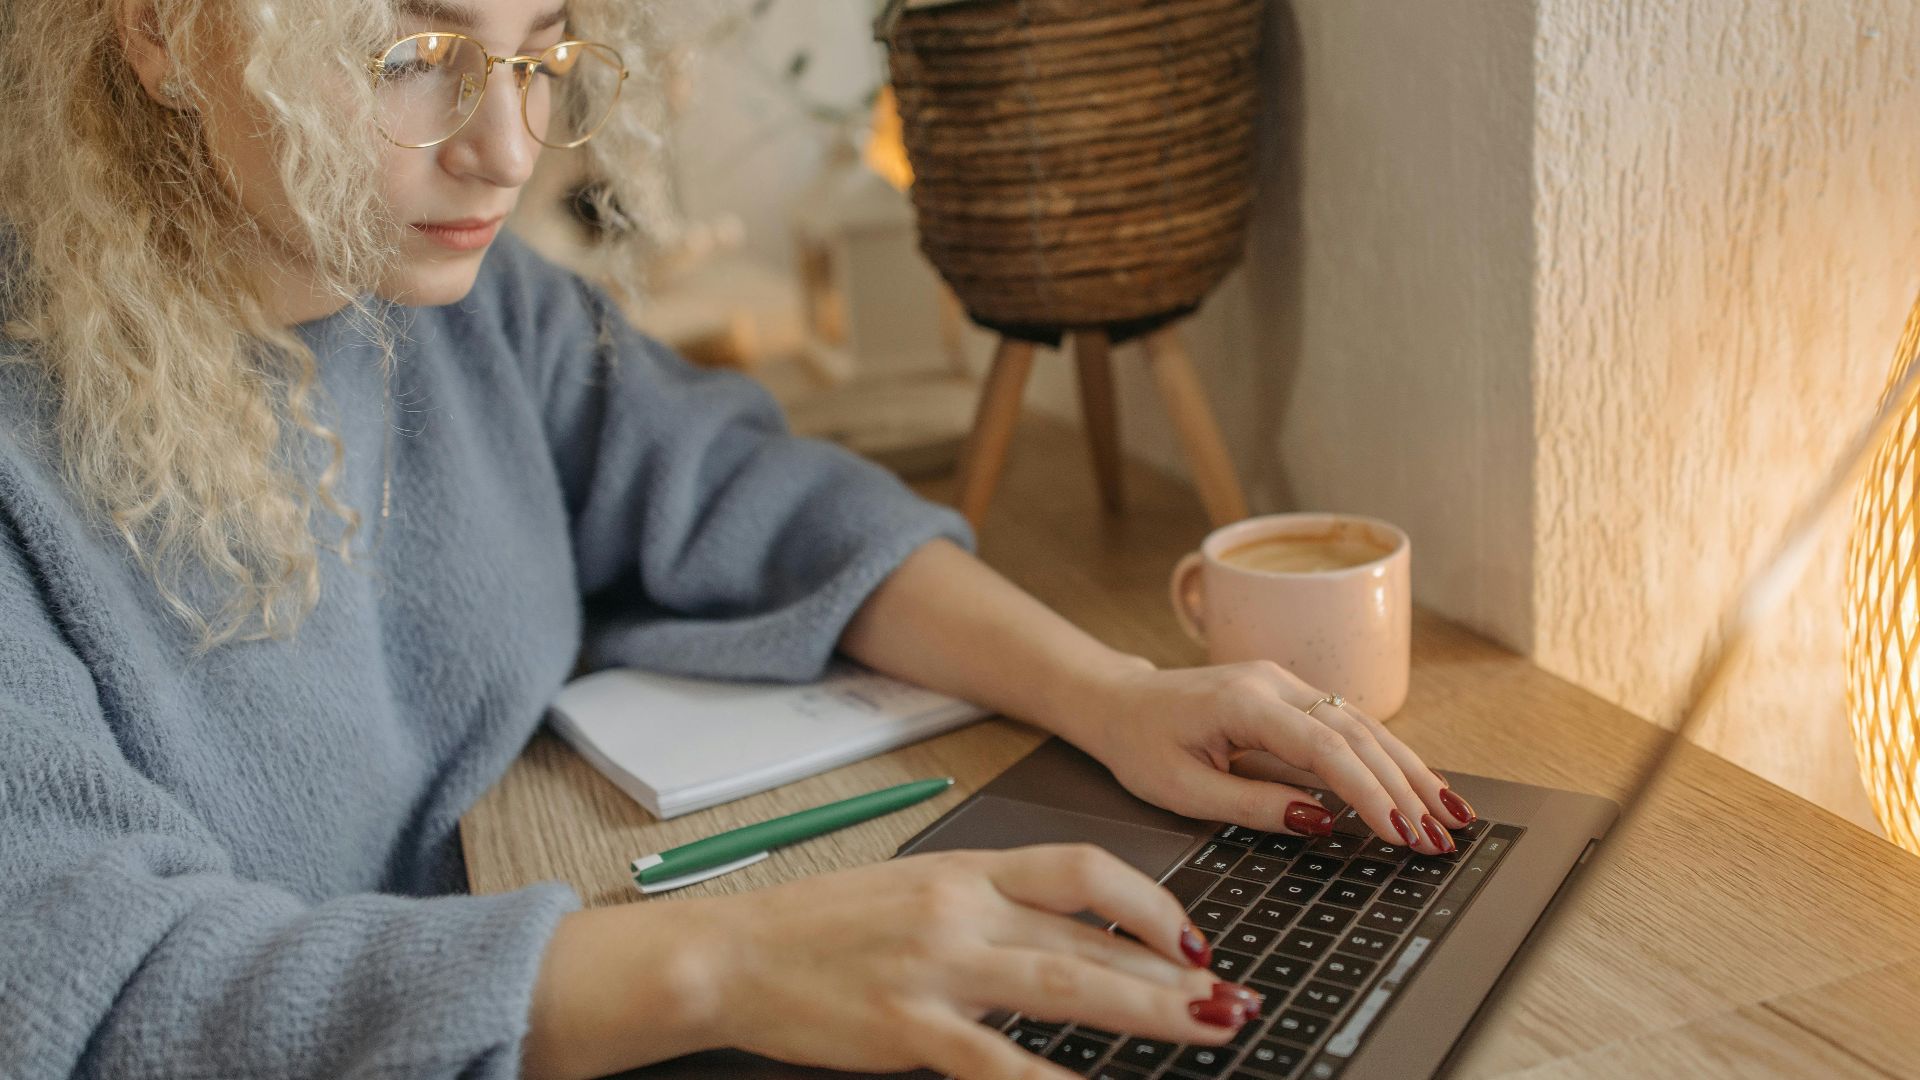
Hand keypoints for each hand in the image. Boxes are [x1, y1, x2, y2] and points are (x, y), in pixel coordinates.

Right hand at [687, 844, 1264, 1078]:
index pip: (1084, 868)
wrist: (732, 954)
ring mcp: (937, 970)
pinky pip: (998, 1061)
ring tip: (1209, 1027)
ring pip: (1068, 985)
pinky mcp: (907, 1029)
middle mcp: (963, 911)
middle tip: (1235, 998)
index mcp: (967, 869)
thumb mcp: (914, 892)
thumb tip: (1069, 942)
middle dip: (1177, 970)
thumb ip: (988, 909)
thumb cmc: (822, 928)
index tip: (1193, 939)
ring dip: (1150, 1011)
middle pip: (1094, 935)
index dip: (1152, 903)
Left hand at [1057, 659, 1475, 852]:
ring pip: (1364, 725)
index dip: (1370, 792)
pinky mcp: (1292, 694)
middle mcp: (1274, 682)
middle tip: (1441, 838)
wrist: (1117, 701)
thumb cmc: (1140, 745)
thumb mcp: (1181, 790)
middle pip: (1357, 733)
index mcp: (1243, 702)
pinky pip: (1350, 725)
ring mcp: (1287, 682)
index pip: (1324, 747)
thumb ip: (1252, 805)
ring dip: (1410, 771)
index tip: (1402, 833)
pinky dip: (1388, 757)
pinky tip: (1420, 785)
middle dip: (1405, 788)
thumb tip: (1323, 820)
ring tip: (1452, 816)